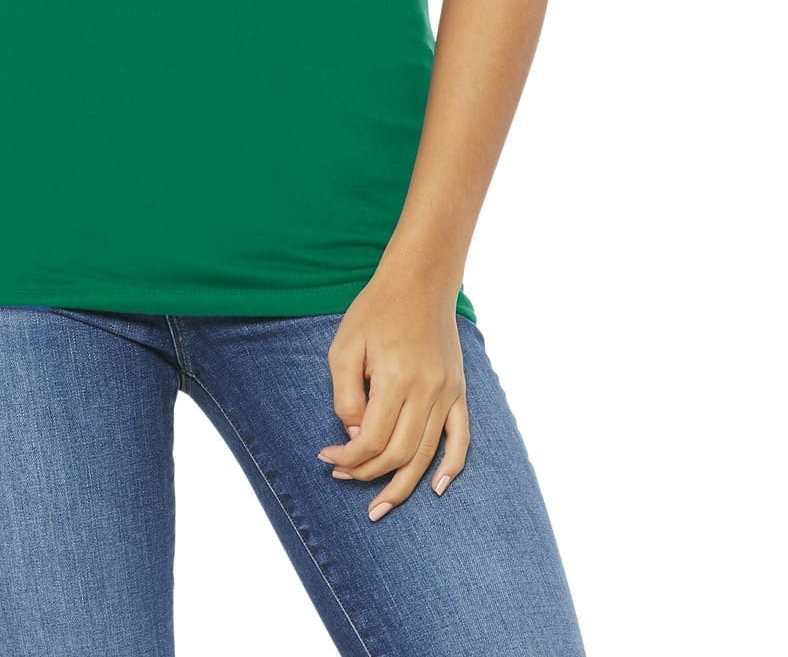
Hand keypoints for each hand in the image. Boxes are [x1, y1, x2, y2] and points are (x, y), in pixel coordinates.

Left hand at [317, 268, 469, 520]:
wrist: (419, 281)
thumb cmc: (375, 310)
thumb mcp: (345, 345)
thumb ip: (346, 395)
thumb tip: (354, 435)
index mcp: (397, 378)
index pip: (372, 439)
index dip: (346, 457)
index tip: (326, 457)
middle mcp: (427, 389)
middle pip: (399, 453)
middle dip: (367, 474)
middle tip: (341, 477)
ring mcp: (448, 392)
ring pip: (427, 454)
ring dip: (403, 484)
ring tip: (380, 505)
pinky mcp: (459, 390)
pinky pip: (461, 438)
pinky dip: (452, 466)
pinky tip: (438, 489)